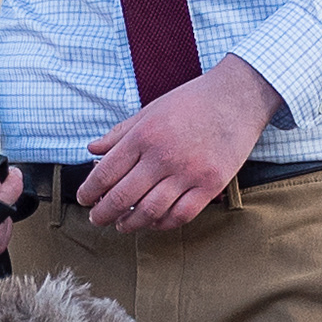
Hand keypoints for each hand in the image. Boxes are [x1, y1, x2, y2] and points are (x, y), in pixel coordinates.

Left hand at [80, 59, 281, 231]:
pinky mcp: (211, 184)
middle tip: (97, 218)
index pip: (106, 172)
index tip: (84, 199)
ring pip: (150, 212)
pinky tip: (154, 222)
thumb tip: (92, 150)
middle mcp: (163, 156)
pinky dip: (163, 224)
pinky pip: (181, 215)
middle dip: (103, 213)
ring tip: (121, 225)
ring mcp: (189, 173)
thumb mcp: (150, 109)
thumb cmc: (192, 101)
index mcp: (144, 135)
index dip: (89, 191)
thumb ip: (120, 133)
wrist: (238, 97)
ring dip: (130, 224)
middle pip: (123, 197)